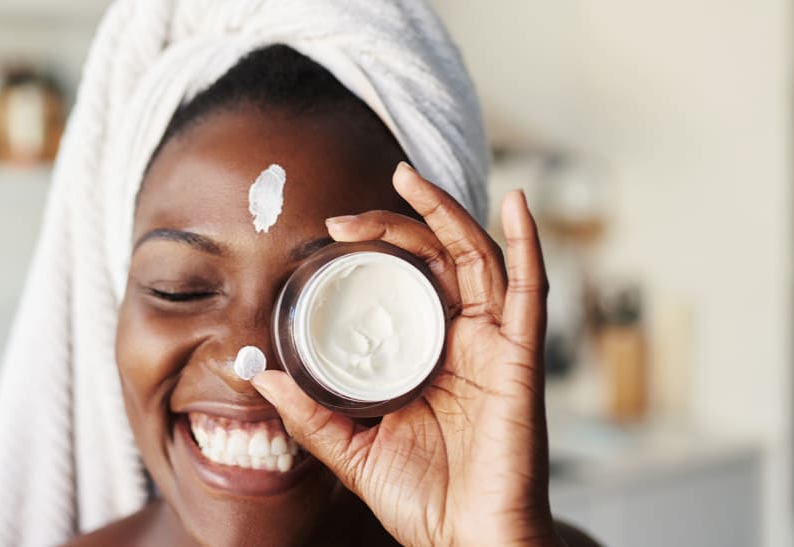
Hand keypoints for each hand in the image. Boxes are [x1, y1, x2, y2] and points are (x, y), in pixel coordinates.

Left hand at [252, 162, 562, 546]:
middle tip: (344, 217)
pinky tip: (517, 201)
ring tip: (408, 176)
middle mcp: (463, 341)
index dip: (374, 252)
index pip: (405, 283)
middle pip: (436, 259)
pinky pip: (531, 290)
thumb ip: (311, 413)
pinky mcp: (521, 359)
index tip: (328, 237)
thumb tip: (262, 377)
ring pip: (477, 258)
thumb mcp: (352, 449)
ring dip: (445, 213)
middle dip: (395, 225)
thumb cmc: (424, 500)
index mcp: (427, 356)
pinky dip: (529, 241)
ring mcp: (495, 345)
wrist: (467, 540)